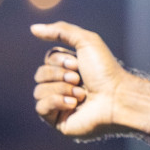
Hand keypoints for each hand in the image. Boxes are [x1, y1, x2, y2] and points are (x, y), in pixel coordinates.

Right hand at [30, 22, 125, 137]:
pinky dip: (55, 102)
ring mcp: (60, 104)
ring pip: (38, 91)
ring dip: (61, 89)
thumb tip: (32, 28)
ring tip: (81, 95)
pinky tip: (73, 105)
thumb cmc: (106, 71)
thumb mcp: (86, 41)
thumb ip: (61, 31)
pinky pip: (40, 108)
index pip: (47, 60)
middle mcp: (64, 86)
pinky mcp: (59, 121)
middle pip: (39, 74)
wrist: (117, 98)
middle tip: (79, 80)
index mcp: (71, 70)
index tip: (78, 64)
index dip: (59, 61)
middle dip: (59, 75)